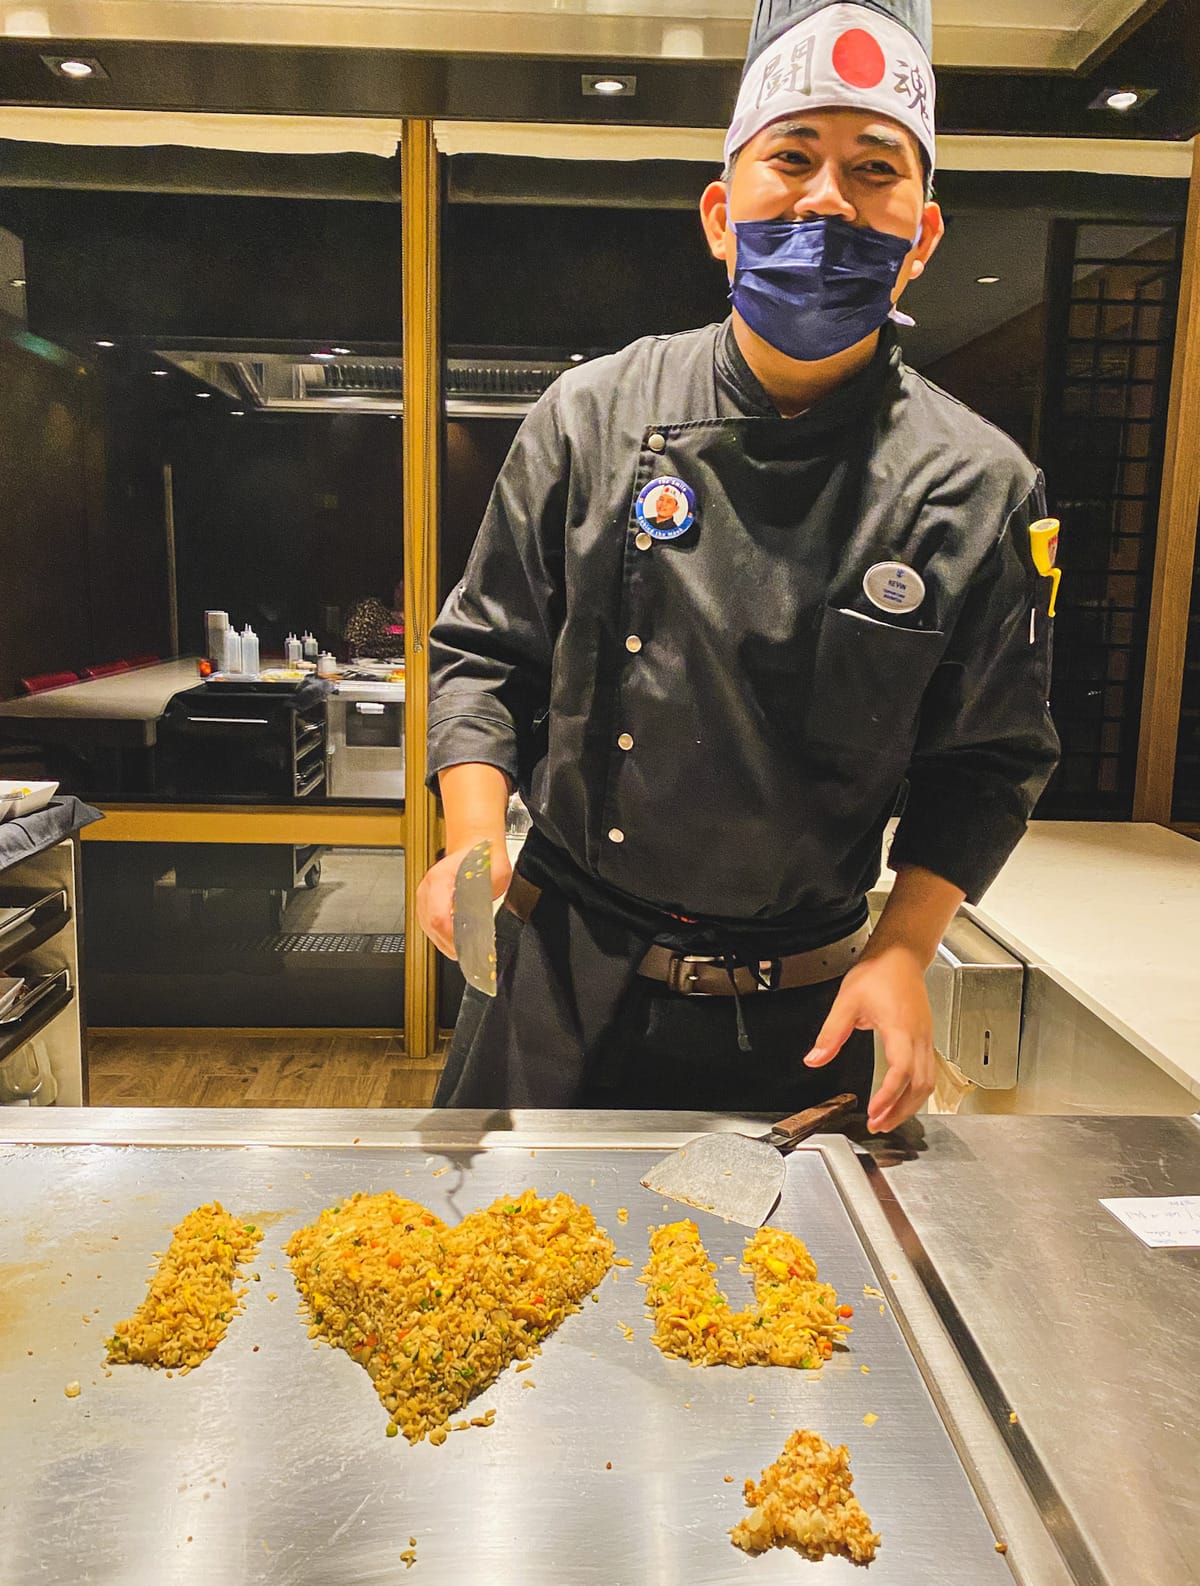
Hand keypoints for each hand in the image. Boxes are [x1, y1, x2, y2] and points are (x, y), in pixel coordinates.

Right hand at [416, 841, 512, 959]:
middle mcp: (427, 888)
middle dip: (451, 944)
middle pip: (431, 927)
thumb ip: (483, 901)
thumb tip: (479, 926)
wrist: (474, 845)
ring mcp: (424, 895)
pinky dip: (442, 936)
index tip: (466, 948)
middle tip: (469, 954)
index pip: (438, 918)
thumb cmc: (483, 857)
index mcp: (440, 879)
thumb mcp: (492, 878)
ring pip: (428, 929)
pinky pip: (429, 926)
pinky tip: (456, 941)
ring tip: (464, 951)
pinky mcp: (425, 903)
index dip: (452, 938)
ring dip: (446, 943)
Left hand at [802, 946, 935, 1133]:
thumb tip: (815, 1059)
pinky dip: (916, 1092)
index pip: (902, 1071)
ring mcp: (926, 1039)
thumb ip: (831, 1033)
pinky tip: (902, 1099)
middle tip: (879, 1125)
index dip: (889, 1096)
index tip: (874, 1111)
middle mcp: (919, 1037)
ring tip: (888, 1119)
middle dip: (901, 1110)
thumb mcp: (847, 1001)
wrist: (900, 956)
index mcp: (900, 1028)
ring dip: (910, 1105)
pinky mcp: (925, 1039)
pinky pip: (928, 1073)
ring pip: (928, 1082)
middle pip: (920, 1085)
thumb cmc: (879, 973)